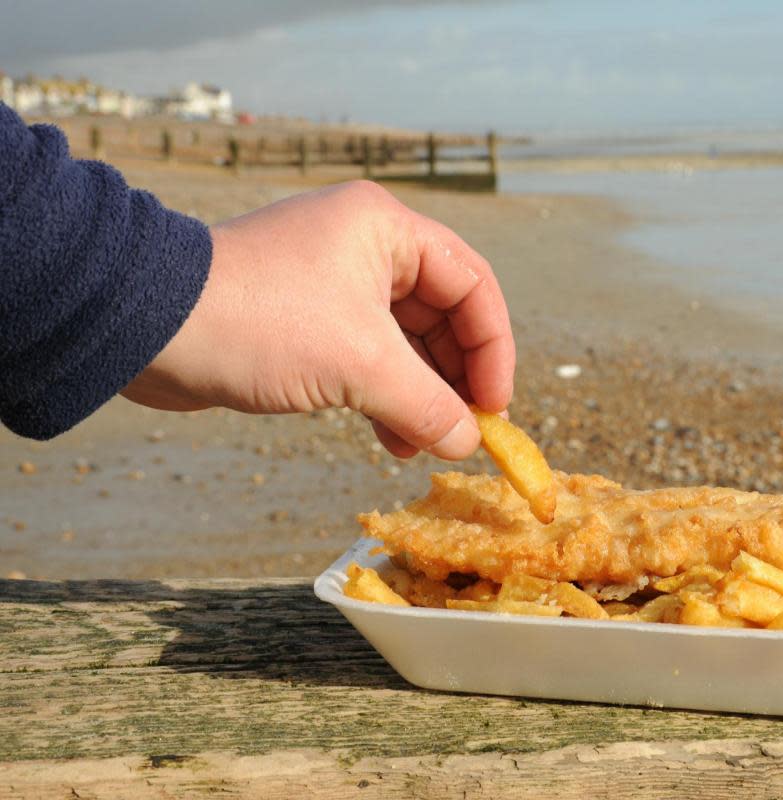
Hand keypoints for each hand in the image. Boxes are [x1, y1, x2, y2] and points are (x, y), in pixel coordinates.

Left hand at [122, 181, 514, 459]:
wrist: (144, 325)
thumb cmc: (258, 322)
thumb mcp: (359, 364)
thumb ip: (427, 403)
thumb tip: (468, 441)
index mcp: (388, 230)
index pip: (472, 285)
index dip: (493, 349)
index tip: (494, 407)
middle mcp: (366, 247)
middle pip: (443, 315)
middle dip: (455, 378)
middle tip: (464, 431)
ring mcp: (333, 282)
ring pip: (404, 342)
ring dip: (420, 395)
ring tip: (423, 445)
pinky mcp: (305, 319)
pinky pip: (366, 357)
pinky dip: (384, 396)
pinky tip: (390, 438)